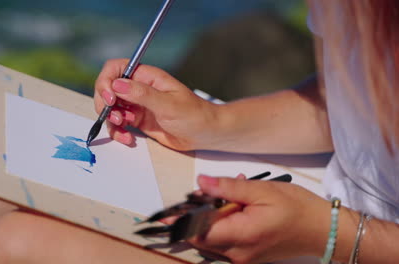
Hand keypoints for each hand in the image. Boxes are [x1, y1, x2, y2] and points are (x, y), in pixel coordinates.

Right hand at [94, 59, 217, 149]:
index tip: (111, 99)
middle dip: (106, 104)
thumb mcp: (168, 104)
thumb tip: (117, 85)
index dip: (107, 81)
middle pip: (108, 89)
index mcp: (146, 77)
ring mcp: (137, 105)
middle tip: (116, 118)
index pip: (116, 69)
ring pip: (111, 109)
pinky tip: (128, 138)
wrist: (205, 133)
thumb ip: (142, 94)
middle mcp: (139, 89)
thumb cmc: (193, 115)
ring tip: (124, 129)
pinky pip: (119, 124)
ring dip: (111, 120)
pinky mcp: (138, 121)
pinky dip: (118, 132)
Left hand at [190, 175, 329, 263]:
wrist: (324, 230)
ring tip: (233, 195)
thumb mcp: (262, 190)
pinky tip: (239, 205)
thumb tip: (201, 182)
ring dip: (214, 217)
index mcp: (240, 236)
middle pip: (203, 236)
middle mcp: (238, 253)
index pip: (198, 232)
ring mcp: (244, 258)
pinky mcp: (249, 256)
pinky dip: (226, 223)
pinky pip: (226, 241)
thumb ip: (228, 187)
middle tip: (208, 191)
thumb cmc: (297, 208)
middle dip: (199, 214)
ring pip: (213, 238)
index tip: (165, 215)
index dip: (181, 222)